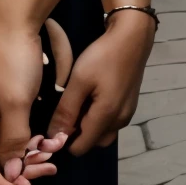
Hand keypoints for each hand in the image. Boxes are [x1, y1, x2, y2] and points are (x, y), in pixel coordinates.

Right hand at [0, 20, 59, 184]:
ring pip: (8, 146)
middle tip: (51, 170)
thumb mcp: (16, 103)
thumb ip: (13, 141)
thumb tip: (13, 175)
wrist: (17, 19)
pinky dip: (30, 138)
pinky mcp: (3, 101)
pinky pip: (14, 131)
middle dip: (23, 170)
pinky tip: (48, 141)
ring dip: (30, 154)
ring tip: (54, 154)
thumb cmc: (13, 60)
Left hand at [45, 12, 155, 156]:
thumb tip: (52, 138)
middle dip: (77, 134)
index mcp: (106, 117)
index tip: (56, 122)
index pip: (80, 149)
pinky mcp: (130, 104)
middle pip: (92, 143)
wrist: (133, 36)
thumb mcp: (79, 80)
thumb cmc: (104, 56)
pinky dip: (100, 117)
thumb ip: (66, 111)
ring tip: (80, 102)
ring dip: (89, 125)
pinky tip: (94, 96)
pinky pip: (111, 122)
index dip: (64, 141)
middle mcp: (120, 121)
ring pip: (103, 133)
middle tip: (68, 110)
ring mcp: (128, 113)